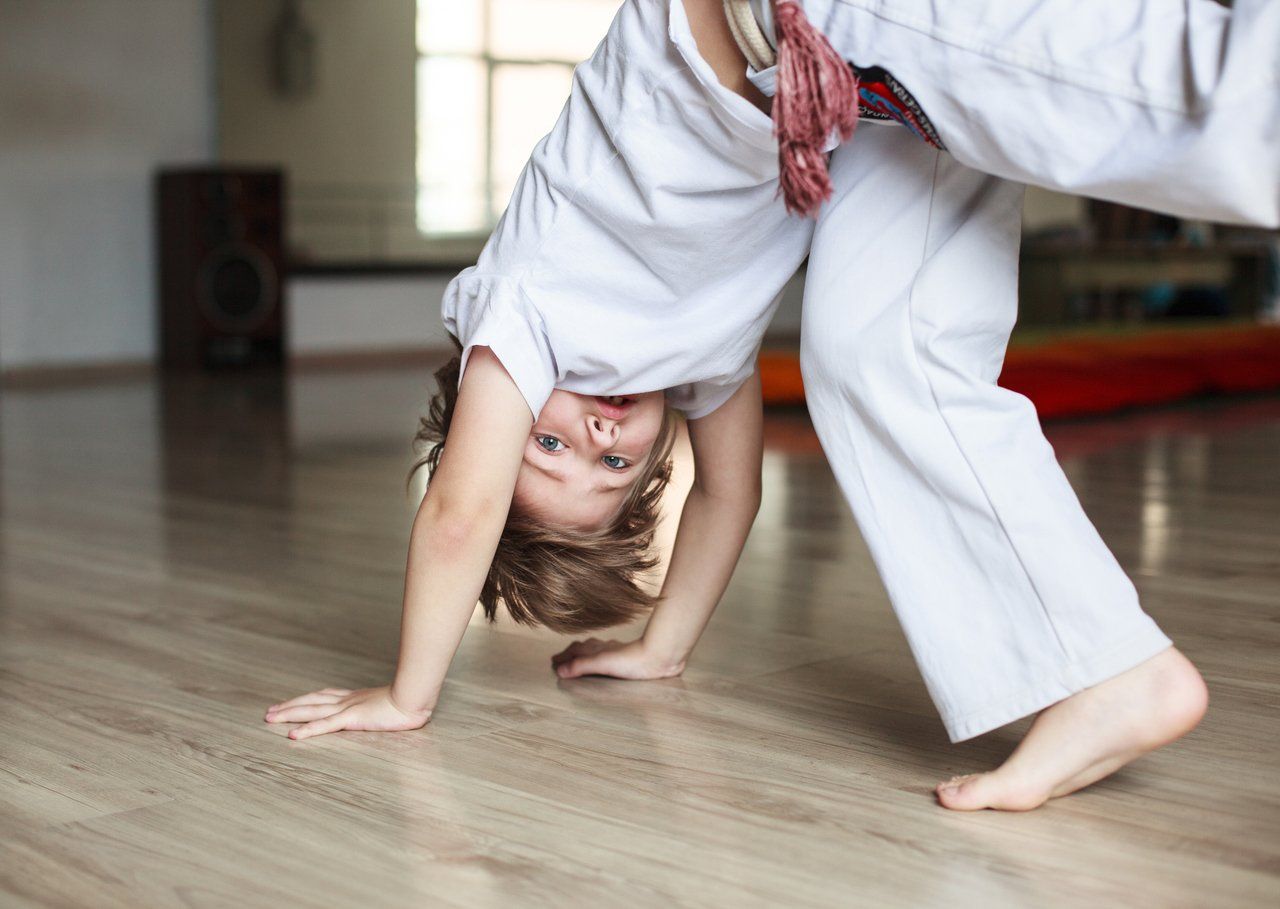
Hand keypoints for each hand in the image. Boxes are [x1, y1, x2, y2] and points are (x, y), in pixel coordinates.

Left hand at [263, 685, 430, 740]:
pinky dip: (307, 730)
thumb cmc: (409, 701)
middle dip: (289, 706)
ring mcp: (348, 708)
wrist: (414, 697)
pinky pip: (325, 725)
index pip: (323, 697)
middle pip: (311, 701)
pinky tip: (293, 736)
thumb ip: (381, 708)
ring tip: (271, 719)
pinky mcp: (352, 718)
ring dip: (289, 715)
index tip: (289, 703)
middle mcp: (347, 700)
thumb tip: (383, 713)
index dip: (305, 700)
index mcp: (355, 698)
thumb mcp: (390, 705)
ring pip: (311, 711)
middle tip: (270, 712)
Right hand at [550, 638, 684, 680]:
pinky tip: (608, 662)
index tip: (553, 662)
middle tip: (561, 660)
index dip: (563, 657)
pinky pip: (608, 656)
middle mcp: (605, 647)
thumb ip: (580, 666)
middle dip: (571, 654)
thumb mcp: (601, 664)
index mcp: (596, 648)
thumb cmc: (633, 660)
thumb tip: (560, 670)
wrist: (659, 657)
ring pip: (596, 650)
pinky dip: (600, 658)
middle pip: (583, 648)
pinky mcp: (629, 658)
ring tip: (581, 659)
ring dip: (585, 654)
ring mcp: (617, 652)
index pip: (574, 651)